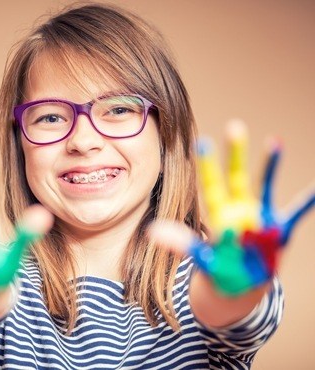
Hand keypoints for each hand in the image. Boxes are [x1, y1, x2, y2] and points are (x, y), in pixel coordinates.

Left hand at [152, 120, 313, 295]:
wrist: (240, 286)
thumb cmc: (218, 269)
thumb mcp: (200, 257)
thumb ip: (181, 243)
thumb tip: (152, 231)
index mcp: (219, 213)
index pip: (212, 185)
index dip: (208, 166)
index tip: (202, 141)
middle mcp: (239, 209)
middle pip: (237, 177)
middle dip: (236, 155)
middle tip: (235, 126)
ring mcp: (260, 216)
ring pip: (265, 186)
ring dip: (270, 166)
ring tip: (275, 141)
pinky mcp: (279, 229)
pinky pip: (294, 212)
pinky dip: (306, 201)